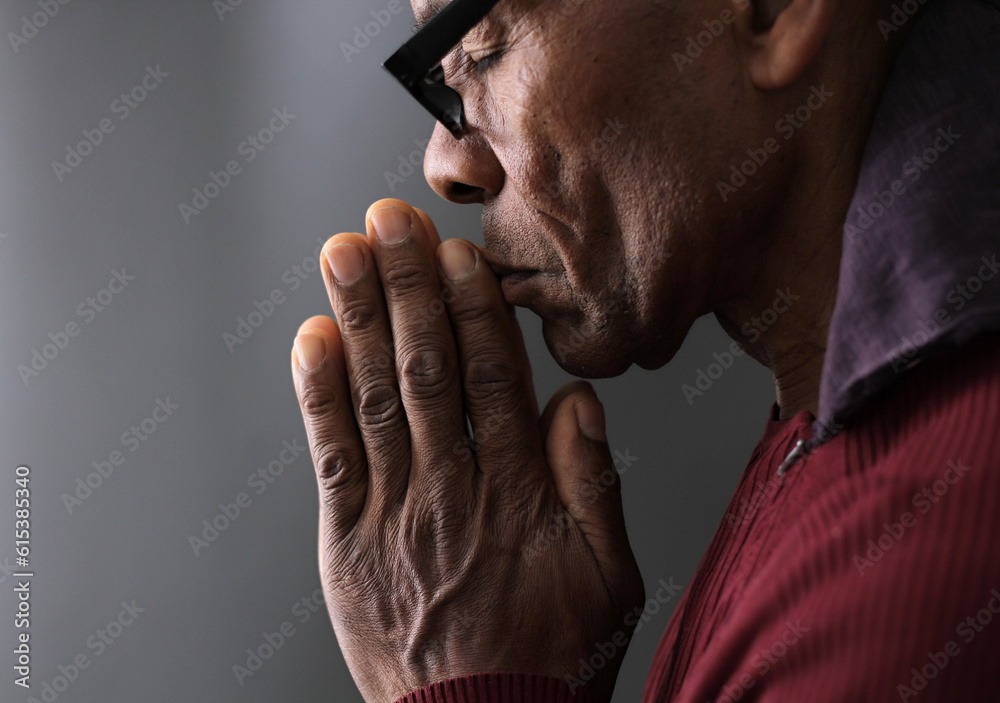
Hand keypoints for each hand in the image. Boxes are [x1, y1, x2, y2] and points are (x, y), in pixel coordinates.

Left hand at [291, 198, 644, 702]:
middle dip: (407, 287)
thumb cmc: (549, 656)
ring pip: (375, 399)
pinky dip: (318, 395)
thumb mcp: (609, 576)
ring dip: (359, 319)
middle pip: (426, 371)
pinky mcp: (348, 542)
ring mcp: (393, 515)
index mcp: (517, 495)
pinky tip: (313, 339)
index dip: (473, 309)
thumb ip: (594, 483)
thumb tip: (576, 402)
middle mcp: (450, 492)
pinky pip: (331, 458)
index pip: (492, 380)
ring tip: (343, 253)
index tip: (458, 253)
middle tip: (388, 220)